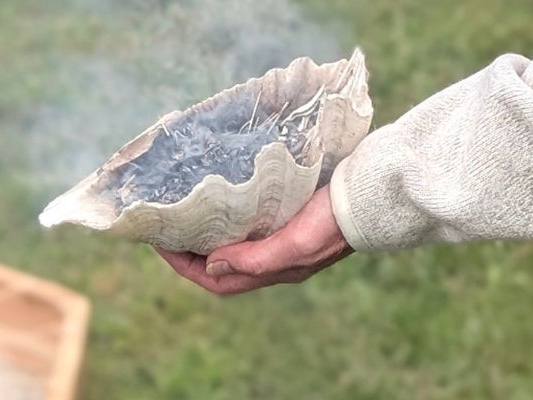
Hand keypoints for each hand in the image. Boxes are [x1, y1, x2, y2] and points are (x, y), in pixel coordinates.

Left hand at [156, 187, 352, 294]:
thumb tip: (211, 265)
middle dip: (190, 252)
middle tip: (167, 228)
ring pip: (234, 245)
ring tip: (187, 214)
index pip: (217, 281)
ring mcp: (283, 239)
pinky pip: (250, 225)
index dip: (184, 266)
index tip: (160, 244)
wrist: (372, 195)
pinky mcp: (291, 218)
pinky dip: (230, 218)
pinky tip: (222, 200)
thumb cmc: (335, 219)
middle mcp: (276, 259)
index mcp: (275, 270)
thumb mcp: (294, 243)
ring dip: (209, 235)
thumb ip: (254, 259)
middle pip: (221, 265)